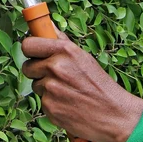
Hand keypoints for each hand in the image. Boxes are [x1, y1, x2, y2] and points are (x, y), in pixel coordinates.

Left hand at [22, 32, 142, 141]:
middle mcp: (55, 67)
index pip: (28, 44)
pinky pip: (42, 101)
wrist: (115, 115)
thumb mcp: (83, 57)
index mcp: (64, 51)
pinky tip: (67, 104)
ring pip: (35, 85)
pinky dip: (52, 103)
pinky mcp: (49, 107)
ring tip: (66, 91)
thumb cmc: (100, 85)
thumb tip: (47, 26)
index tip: (34, 53)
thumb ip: (62, 42)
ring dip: (45, 88)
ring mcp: (51, 88)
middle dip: (36, 71)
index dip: (30, 49)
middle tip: (53, 76)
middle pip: (27, 66)